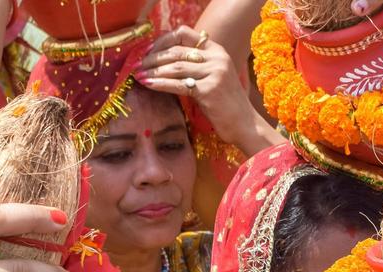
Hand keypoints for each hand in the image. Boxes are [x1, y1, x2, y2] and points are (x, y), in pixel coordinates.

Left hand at [136, 27, 269, 154]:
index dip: (163, 41)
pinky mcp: (209, 90)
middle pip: (176, 50)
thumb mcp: (214, 78)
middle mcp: (216, 57)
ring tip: (139, 75)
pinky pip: (178, 84)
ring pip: (175, 66)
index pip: (184, 34)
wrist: (245, 125)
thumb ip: (196, 68)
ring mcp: (214, 72)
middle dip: (153, 58)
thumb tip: (166, 64)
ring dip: (153, 71)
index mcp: (217, 50)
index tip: (149, 52)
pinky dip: (161, 84)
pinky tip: (149, 85)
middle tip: (137, 65)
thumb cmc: (226, 106)